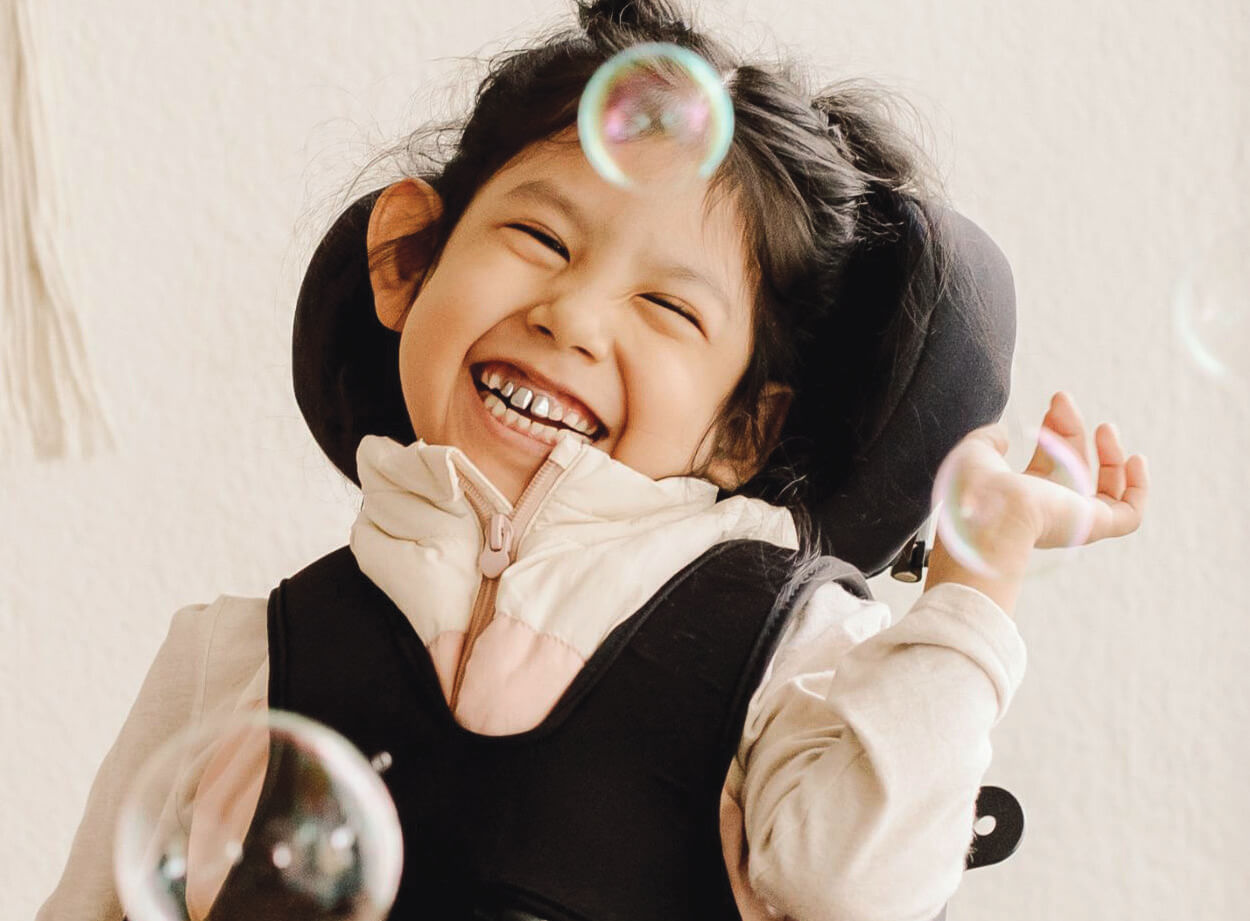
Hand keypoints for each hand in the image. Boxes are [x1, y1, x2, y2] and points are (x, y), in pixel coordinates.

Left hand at [935, 391, 1150, 555]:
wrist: (988, 515)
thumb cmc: (975, 488)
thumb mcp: (974, 453)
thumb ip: (987, 441)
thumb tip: (1003, 433)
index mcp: (1022, 497)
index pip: (1048, 462)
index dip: (1054, 430)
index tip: (1054, 404)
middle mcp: (1049, 511)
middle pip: (1073, 468)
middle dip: (1071, 431)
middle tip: (1062, 400)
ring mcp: (1073, 519)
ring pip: (1105, 490)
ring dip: (1109, 455)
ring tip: (1106, 427)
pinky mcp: (1092, 526)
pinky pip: (1128, 516)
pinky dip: (1138, 489)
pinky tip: (1135, 459)